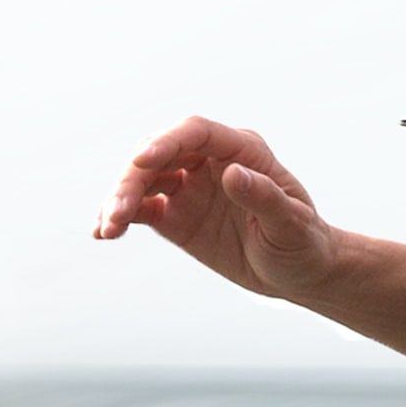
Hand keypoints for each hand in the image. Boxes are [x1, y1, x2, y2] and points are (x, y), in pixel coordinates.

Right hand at [93, 115, 344, 308]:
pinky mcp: (175, 216)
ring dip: (120, 199)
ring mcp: (189, 187)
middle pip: (160, 155)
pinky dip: (119, 217)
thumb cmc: (304, 243)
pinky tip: (101, 233)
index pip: (196, 133)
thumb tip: (233, 173)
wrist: (301, 273)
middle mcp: (210, 162)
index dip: (167, 141)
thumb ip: (264, 198)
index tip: (142, 159)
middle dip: (132, 179)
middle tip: (116, 214)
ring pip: (143, 181)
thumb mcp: (290, 225)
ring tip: (106, 230)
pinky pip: (141, 209)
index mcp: (241, 151)